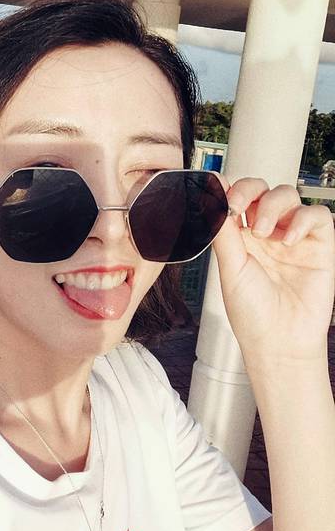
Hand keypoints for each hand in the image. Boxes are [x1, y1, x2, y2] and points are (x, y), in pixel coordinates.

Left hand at [211, 176, 334, 367]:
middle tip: (237, 206)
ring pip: (288, 195)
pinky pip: (317, 215)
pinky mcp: (319, 245)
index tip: (217, 191)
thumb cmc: (252, 313)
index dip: (229, 188)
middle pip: (262, 189)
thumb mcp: (230, 267)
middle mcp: (267, 232)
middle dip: (249, 190)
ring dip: (273, 205)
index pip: (237, 197)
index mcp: (240, 236)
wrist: (279, 342)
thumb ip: (223, 230)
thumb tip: (210, 195)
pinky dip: (303, 220)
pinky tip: (287, 241)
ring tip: (263, 232)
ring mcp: (293, 237)